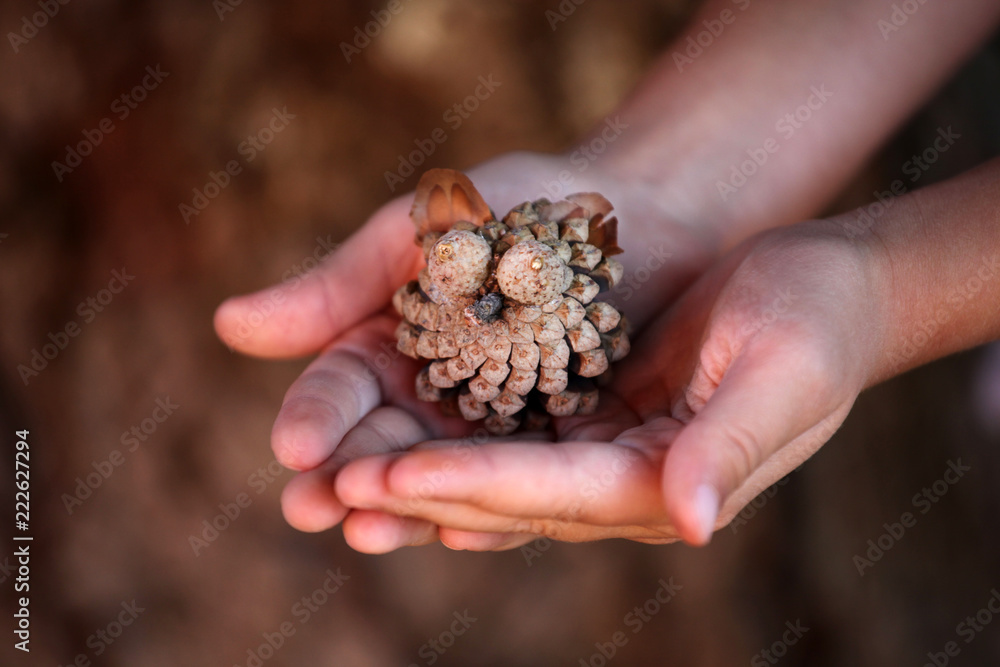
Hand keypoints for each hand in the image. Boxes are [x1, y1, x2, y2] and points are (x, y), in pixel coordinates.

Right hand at [213, 151, 718, 552]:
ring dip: (404, 506)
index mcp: (388, 345)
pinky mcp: (551, 446)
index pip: (340, 391)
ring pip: (441, 477)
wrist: (628, 212)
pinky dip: (489, 503)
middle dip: (346, 479)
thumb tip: (228, 325)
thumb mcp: (420, 236)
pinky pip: (516, 481)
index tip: (295, 447)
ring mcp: (490, 428)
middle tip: (313, 511)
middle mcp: (431, 397)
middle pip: (381, 447)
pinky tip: (465, 526)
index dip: (316, 417)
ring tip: (371, 532)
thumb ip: (338, 287)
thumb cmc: (515, 208)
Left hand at [333, 220, 883, 547]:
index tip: (390, 476)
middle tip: (332, 490)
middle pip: (512, 497)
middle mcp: (634, 483)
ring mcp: (611, 453)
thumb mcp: (785, 372)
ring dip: (421, 479)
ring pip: (500, 476)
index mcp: (674, 481)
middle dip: (422, 494)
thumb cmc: (817, 319)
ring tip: (339, 480)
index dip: (474, 486)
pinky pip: (513, 441)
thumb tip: (688, 521)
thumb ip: (732, 444)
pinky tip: (397, 444)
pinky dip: (455, 446)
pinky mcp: (598, 418)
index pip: (558, 492)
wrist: (828, 288)